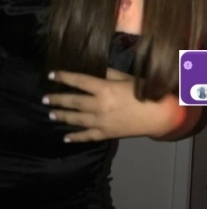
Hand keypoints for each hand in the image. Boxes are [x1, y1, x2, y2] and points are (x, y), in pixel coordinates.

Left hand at [43, 68, 160, 141]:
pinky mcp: (106, 133)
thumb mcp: (128, 78)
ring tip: (51, 114)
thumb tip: (97, 71)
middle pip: (73, 101)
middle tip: (44, 99)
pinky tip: (66, 137)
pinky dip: (75, 137)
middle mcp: (99, 105)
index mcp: (104, 89)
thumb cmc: (145, 93)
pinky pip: (87, 135)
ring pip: (76, 119)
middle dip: (57, 99)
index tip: (51, 75)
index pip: (79, 81)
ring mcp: (101, 121)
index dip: (64, 77)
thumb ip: (110, 74)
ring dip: (62, 116)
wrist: (159, 115)